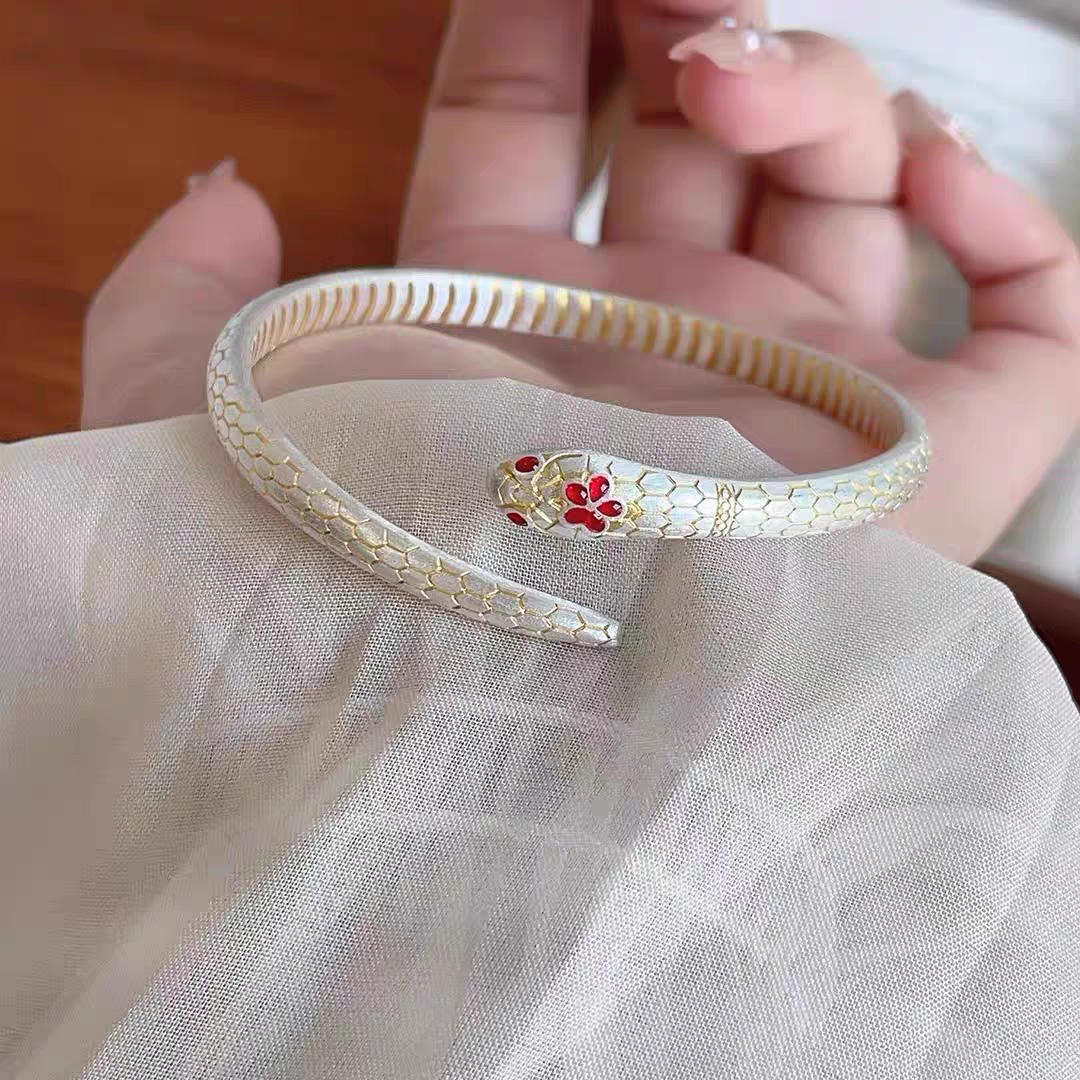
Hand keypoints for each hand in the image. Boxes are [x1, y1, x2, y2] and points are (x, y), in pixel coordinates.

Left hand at [84, 1, 1079, 564]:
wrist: (493, 751)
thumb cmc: (347, 588)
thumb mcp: (201, 423)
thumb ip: (178, 300)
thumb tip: (224, 192)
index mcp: (511, 339)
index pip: (524, 145)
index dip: (528, 35)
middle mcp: (661, 362)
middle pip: (712, 145)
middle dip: (698, 34)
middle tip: (675, 17)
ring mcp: (801, 406)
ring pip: (856, 193)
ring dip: (821, 84)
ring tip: (735, 72)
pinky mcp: (929, 467)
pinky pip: (1031, 326)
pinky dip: (1008, 219)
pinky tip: (932, 165)